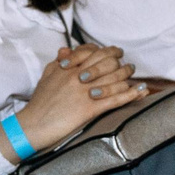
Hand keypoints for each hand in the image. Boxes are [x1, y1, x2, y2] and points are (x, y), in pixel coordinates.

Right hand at [15, 44, 141, 152]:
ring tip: (134, 75)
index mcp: (68, 67)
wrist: (33, 125)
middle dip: (121, 61)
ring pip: (114, 79)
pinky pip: (115, 100)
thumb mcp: (47, 76)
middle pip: (107, 62)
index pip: (92, 51)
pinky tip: (140, 91)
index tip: (115, 52)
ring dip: (128, 76)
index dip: (107, 50)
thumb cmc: (40, 102)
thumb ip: (58, 61)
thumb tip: (65, 49)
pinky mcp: (90, 109)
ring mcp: (85, 93)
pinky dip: (131, 94)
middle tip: (128, 64)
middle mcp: (78, 76)